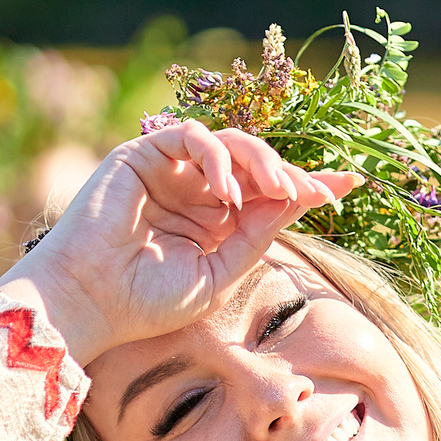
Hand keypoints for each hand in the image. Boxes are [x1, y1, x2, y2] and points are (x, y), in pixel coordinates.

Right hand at [0, 121, 361, 367]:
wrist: (92, 303)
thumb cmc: (148, 301)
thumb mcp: (221, 272)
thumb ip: (257, 233)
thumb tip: (299, 198)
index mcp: (217, 221)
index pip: (268, 193)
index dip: (307, 187)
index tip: (348, 185)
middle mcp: (197, 191)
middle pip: (256, 164)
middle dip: (292, 173)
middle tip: (318, 190)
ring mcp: (171, 170)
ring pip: (230, 142)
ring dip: (262, 162)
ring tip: (279, 190)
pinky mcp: (144, 153)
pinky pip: (191, 137)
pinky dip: (217, 157)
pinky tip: (228, 191)